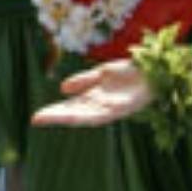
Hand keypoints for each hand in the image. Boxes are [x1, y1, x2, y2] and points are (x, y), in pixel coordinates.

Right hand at [31, 60, 153, 128]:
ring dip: (69, 117)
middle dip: (57, 117)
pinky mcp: (126, 107)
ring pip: (86, 116)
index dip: (54, 112)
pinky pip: (105, 112)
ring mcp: (113, 108)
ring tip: (51, 118)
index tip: (36, 117)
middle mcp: (101, 107)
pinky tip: (79, 115)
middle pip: (75, 114)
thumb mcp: (103, 74)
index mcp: (95, 98)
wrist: (156, 70)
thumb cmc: (131, 73)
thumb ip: (84, 81)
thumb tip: (62, 89)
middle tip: (36, 120)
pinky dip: (91, 114)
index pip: (71, 108)